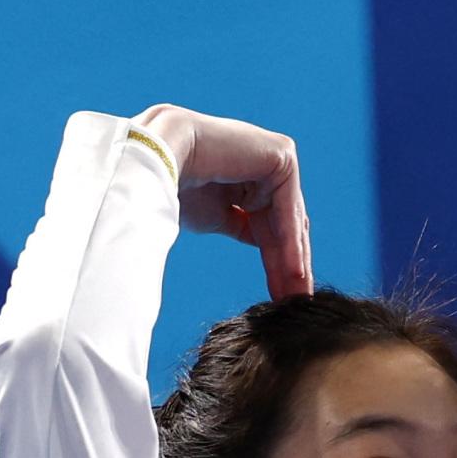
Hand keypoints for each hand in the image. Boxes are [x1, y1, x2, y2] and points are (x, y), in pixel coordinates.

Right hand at [131, 104, 312, 297]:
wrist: (160, 156)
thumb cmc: (173, 183)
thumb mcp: (215, 217)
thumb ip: (241, 227)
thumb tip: (257, 244)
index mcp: (247, 176)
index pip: (269, 226)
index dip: (276, 263)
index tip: (282, 297)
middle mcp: (263, 165)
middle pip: (282, 225)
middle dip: (289, 267)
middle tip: (297, 303)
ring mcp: (275, 156)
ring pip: (289, 219)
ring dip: (293, 260)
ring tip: (296, 296)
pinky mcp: (282, 154)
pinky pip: (288, 207)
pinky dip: (290, 241)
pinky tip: (292, 271)